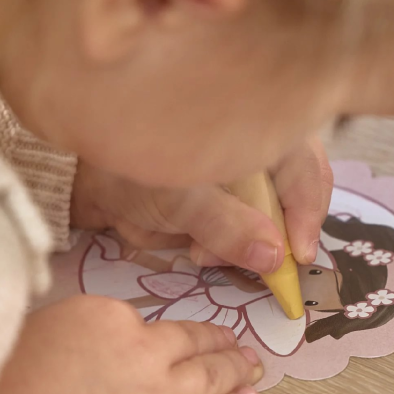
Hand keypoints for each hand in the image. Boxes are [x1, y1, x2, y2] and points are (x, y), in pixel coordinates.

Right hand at [0, 296, 263, 393]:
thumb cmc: (3, 389)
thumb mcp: (43, 328)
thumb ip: (87, 327)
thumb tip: (109, 335)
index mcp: (110, 318)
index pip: (154, 321)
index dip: (172, 332)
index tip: (187, 334)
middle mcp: (144, 354)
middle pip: (195, 345)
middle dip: (222, 344)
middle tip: (239, 344)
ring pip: (212, 380)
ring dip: (237, 371)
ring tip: (252, 367)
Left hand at [70, 137, 332, 274]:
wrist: (87, 182)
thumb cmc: (132, 171)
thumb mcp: (180, 200)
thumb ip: (228, 227)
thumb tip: (276, 257)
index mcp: (256, 127)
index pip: (306, 171)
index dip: (307, 216)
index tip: (298, 259)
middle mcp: (262, 148)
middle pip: (298, 197)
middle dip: (277, 235)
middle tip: (257, 267)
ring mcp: (248, 176)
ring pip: (275, 219)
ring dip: (250, 244)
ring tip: (203, 252)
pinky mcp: (232, 203)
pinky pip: (251, 232)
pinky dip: (233, 248)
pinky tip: (199, 250)